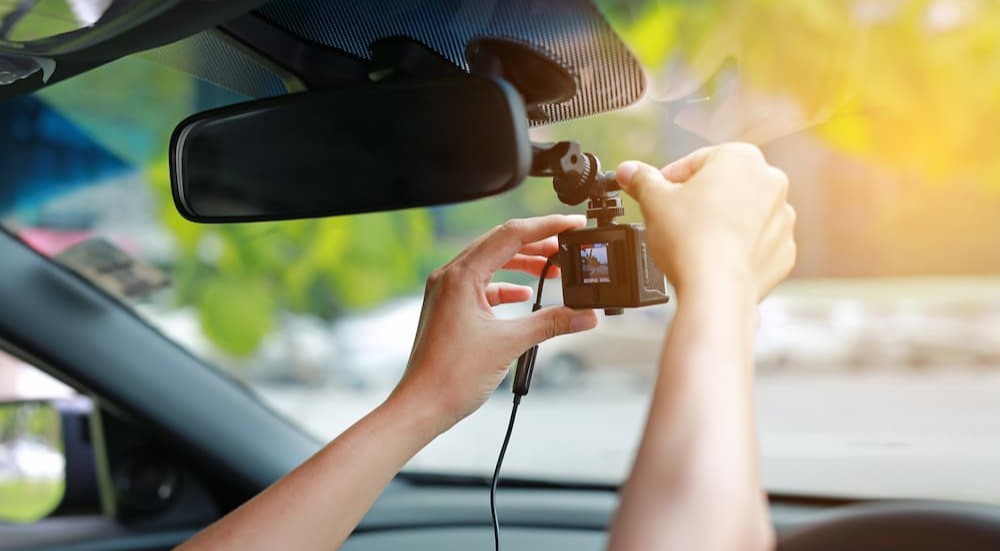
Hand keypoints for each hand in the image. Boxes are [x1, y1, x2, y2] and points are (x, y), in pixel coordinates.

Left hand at [390, 215, 598, 430]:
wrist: (422, 406)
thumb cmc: (451, 377)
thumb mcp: (509, 344)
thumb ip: (551, 323)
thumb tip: (585, 315)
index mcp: (461, 275)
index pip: (510, 235)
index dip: (546, 226)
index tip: (572, 224)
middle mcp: (450, 276)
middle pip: (500, 243)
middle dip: (537, 243)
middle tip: (567, 246)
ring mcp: (446, 291)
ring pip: (490, 263)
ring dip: (522, 264)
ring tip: (551, 269)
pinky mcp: (448, 308)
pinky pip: (481, 285)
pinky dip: (505, 286)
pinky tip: (523, 295)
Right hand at [616, 143, 795, 301]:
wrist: (716, 289)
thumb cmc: (689, 239)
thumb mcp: (653, 200)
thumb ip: (641, 180)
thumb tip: (628, 171)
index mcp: (741, 157)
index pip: (696, 162)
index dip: (670, 180)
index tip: (657, 195)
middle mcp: (771, 182)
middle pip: (724, 186)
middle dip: (699, 200)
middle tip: (674, 220)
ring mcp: (783, 218)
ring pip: (742, 214)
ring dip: (720, 223)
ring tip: (694, 242)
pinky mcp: (784, 251)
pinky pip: (756, 243)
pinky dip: (737, 249)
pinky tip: (714, 259)